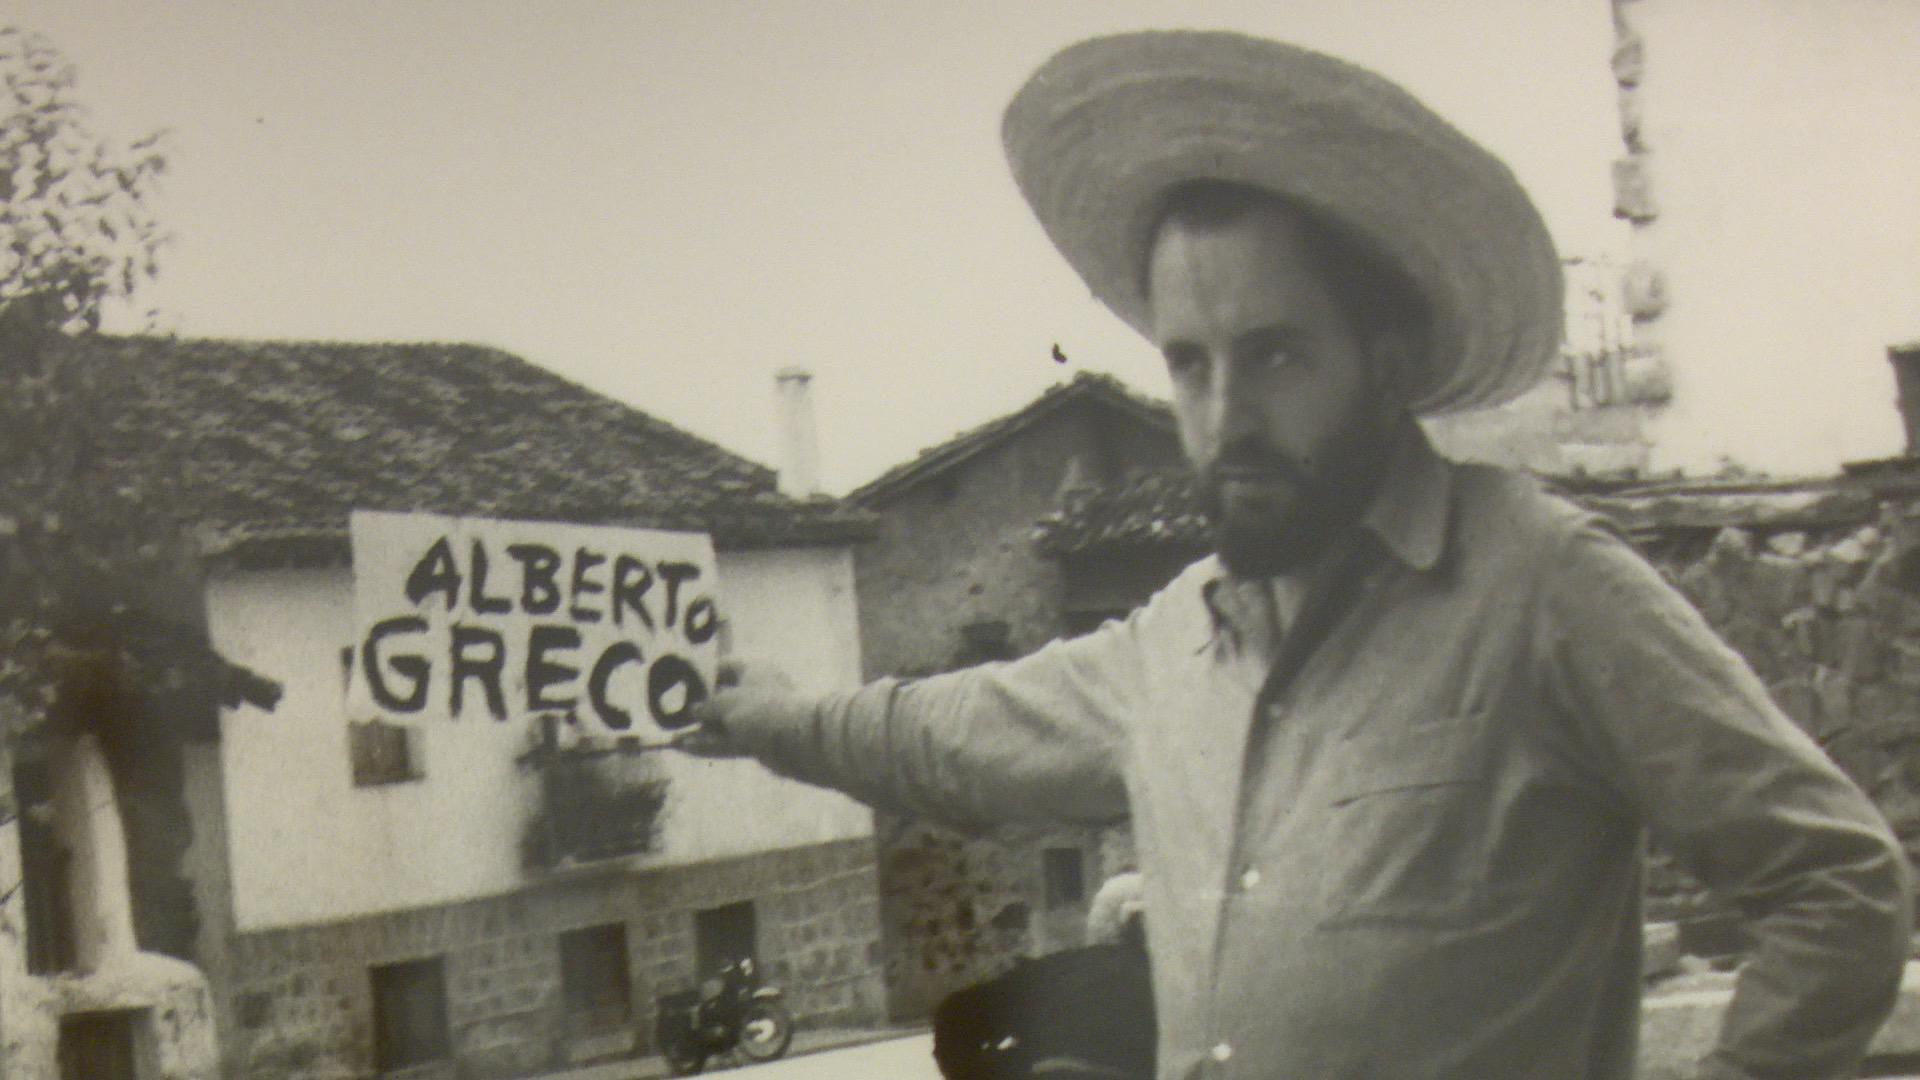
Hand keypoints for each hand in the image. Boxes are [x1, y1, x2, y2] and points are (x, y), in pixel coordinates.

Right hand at [669, 660, 793, 757]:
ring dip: (702, 732)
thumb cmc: (761, 709)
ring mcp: (760, 718)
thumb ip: (706, 707)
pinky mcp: (760, 741)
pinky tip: (687, 748)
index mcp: (754, 670)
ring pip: (725, 724)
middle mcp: (758, 691)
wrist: (799, 740)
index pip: (724, 667)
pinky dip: (710, 745)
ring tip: (675, 739)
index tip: (682, 686)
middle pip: (724, 698)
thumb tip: (695, 711)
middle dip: (701, 709)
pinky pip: (730, 741)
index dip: (703, 676)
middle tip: (675, 716)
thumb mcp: (725, 702)